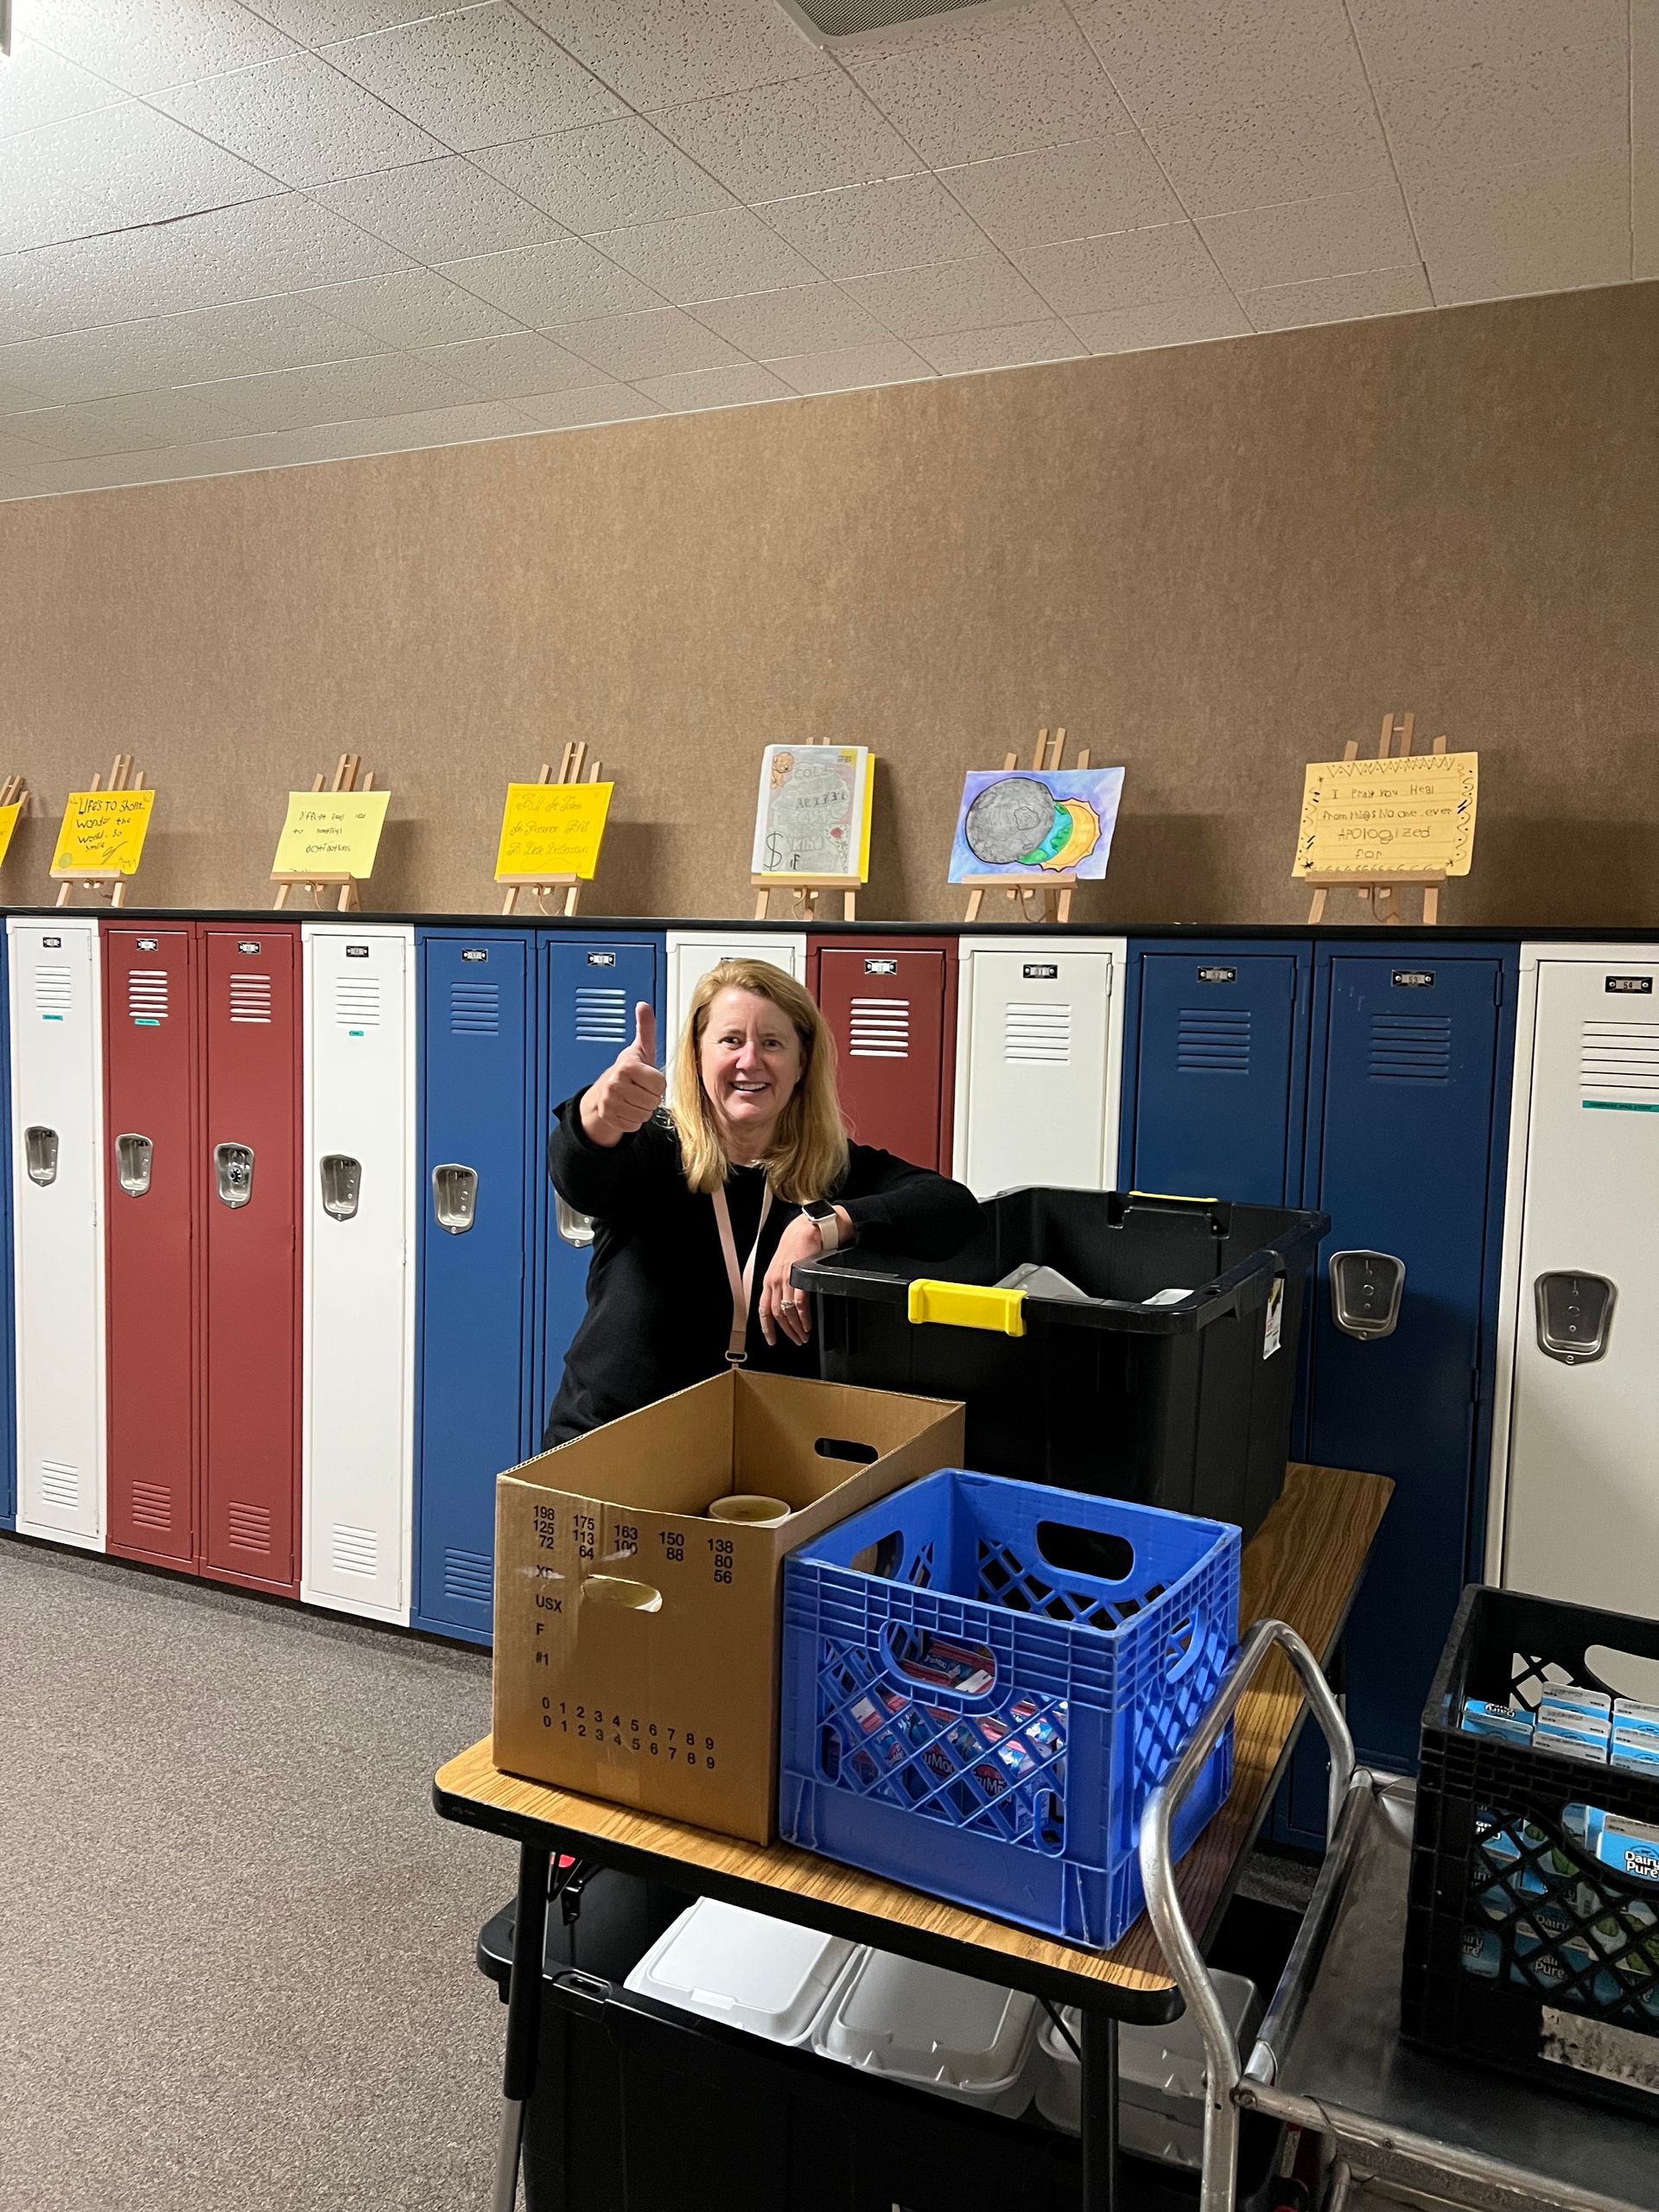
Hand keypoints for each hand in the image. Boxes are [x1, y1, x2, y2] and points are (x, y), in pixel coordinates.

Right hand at [580, 1003, 665, 1147]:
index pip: (660, 1085)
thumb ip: (646, 1027)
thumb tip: (643, 1005)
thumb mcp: (641, 1048)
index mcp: (628, 1066)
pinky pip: (634, 1124)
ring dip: (643, 1109)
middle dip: (651, 1097)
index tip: (647, 1078)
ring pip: (645, 1114)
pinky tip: (627, 1108)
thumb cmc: (629, 1070)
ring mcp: (610, 1102)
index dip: (658, 1083)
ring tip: (634, 1098)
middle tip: (640, 1089)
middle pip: (653, 1101)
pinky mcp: (608, 1117)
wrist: (604, 1090)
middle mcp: (616, 1084)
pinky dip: (634, 1119)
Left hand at [758, 1208, 849, 1347]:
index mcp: (768, 1280)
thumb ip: (781, 1283)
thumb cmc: (796, 1246)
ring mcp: (786, 1280)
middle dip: (786, 1331)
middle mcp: (774, 1281)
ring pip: (788, 1312)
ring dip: (796, 1328)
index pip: (763, 1309)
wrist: (806, 1230)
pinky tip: (807, 1324)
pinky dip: (804, 1317)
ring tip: (804, 1336)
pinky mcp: (800, 1277)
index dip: (767, 1328)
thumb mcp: (782, 1266)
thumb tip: (784, 1302)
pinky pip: (800, 1304)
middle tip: (796, 1340)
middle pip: (776, 1314)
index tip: (771, 1340)